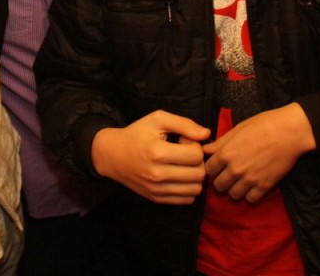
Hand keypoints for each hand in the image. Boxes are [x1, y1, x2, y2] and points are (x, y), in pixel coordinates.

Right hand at [91, 111, 209, 204]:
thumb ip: (184, 124)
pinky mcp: (156, 198)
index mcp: (158, 152)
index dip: (195, 145)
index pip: (196, 155)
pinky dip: (188, 188)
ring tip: (183, 165)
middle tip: (185, 153)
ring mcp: (157, 189)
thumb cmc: (137, 134)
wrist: (112, 155)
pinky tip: (179, 175)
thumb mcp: (158, 119)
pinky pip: (186, 200)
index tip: (184, 140)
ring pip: (195, 189)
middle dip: (198, 161)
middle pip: (198, 174)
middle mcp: (158, 174)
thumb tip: (206, 134)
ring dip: (195, 176)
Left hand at [202, 103, 315, 202]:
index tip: (218, 167)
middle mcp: (235, 169)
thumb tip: (205, 149)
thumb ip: (221, 142)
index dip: (212, 168)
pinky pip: (250, 199)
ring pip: (233, 195)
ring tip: (240, 182)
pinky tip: (252, 187)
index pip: (208, 170)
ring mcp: (250, 179)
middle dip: (221, 181)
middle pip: (219, 186)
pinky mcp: (265, 186)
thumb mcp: (238, 129)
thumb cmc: (264, 125)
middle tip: (228, 176)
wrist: (289, 132)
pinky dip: (250, 195)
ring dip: (235, 189)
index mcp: (226, 153)